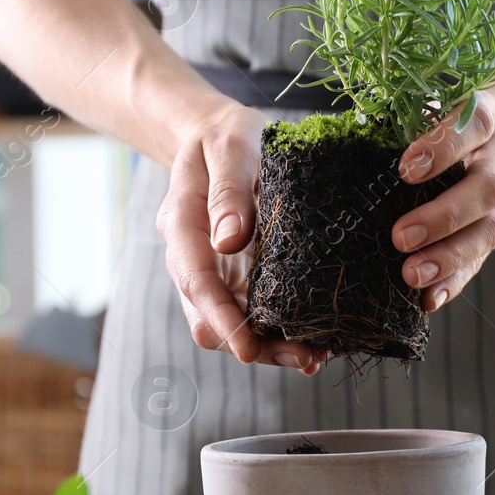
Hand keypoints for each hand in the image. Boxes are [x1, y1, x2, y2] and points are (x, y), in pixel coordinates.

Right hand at [156, 102, 323, 373]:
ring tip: (313, 356)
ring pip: (231, 321)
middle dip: (252, 344)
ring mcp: (214, 268)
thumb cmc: (226, 136)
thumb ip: (228, 192)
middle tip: (302, 359)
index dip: (221, 317)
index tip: (246, 348)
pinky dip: (276, 328)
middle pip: (210, 316)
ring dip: (267, 344)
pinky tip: (311, 336)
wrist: (218, 135)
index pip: (196, 280)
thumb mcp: (230, 148)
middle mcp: (193, 255)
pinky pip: (251, 309)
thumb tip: (229, 240)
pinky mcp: (236, 273)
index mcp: (182, 224)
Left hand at [390, 82, 494, 311]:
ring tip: (412, 274)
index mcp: (487, 119)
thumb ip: (413, 120)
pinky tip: (429, 298)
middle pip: (487, 189)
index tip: (406, 169)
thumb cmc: (464, 120)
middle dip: (444, 216)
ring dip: (450, 257)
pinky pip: (483, 258)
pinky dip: (456, 281)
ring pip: (489, 231)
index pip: (471, 127)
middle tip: (401, 237)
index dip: (442, 149)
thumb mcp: (447, 104)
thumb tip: (356, 143)